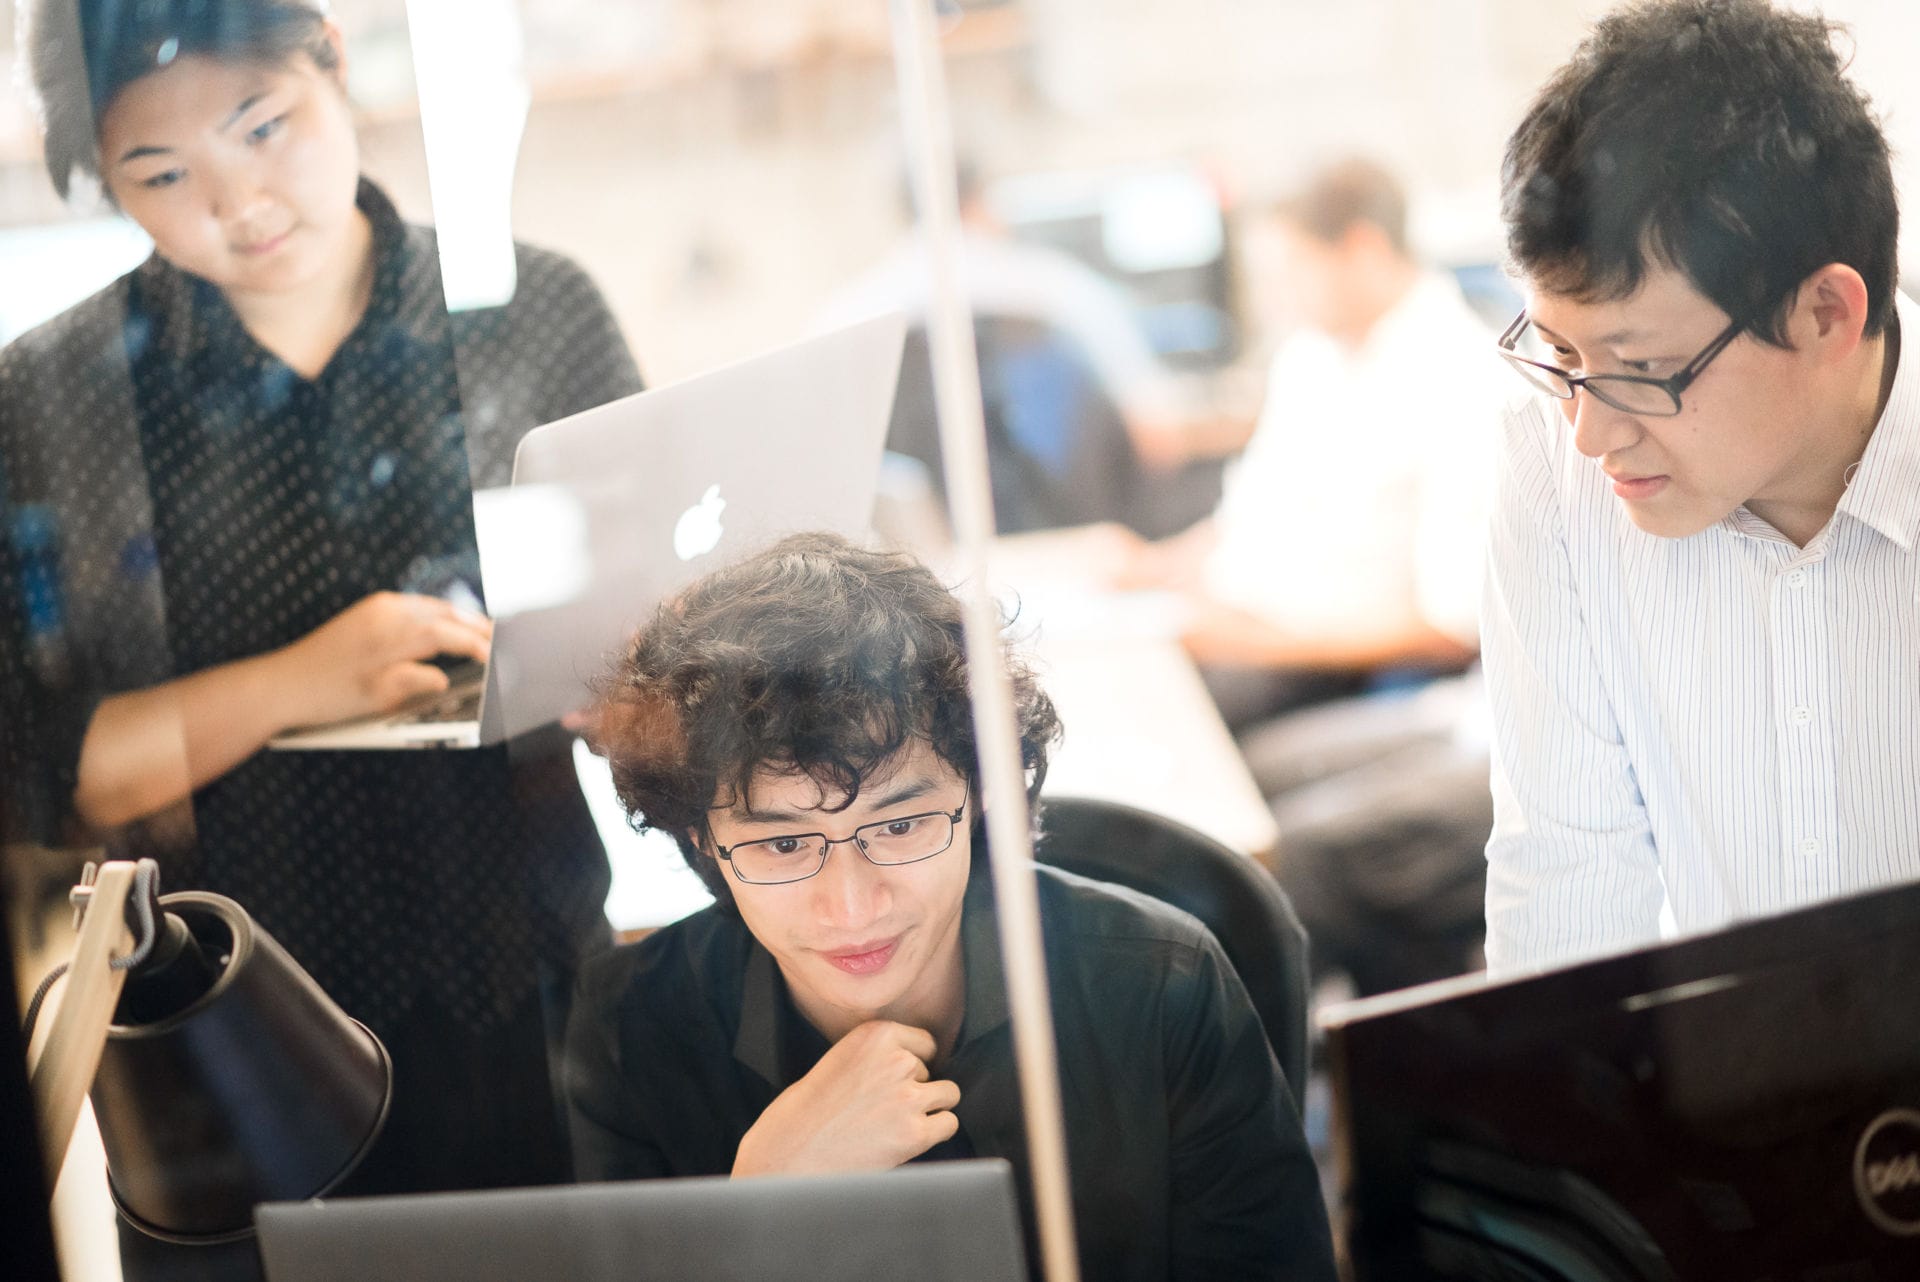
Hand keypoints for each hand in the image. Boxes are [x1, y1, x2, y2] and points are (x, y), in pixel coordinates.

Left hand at [271, 591, 491, 728]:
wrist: (283, 683)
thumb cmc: (327, 694)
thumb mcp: (377, 697)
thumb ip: (416, 683)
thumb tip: (443, 677)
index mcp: (391, 632)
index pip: (448, 634)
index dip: (477, 646)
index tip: (494, 658)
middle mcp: (386, 612)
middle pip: (444, 613)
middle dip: (475, 626)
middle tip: (499, 640)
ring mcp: (377, 607)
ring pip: (432, 607)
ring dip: (458, 618)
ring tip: (480, 632)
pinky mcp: (369, 609)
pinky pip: (415, 606)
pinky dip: (437, 615)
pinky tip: (444, 626)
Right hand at [731, 1021, 959, 1176]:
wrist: (788, 1153)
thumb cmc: (803, 1112)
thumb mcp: (839, 1060)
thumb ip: (875, 1058)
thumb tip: (914, 1066)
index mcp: (876, 1035)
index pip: (924, 1042)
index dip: (912, 1063)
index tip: (896, 1080)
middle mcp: (897, 1061)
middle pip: (931, 1071)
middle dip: (915, 1088)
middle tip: (885, 1110)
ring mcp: (908, 1097)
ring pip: (948, 1095)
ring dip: (930, 1109)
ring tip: (900, 1124)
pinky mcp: (914, 1133)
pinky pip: (949, 1124)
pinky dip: (936, 1132)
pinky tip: (911, 1139)